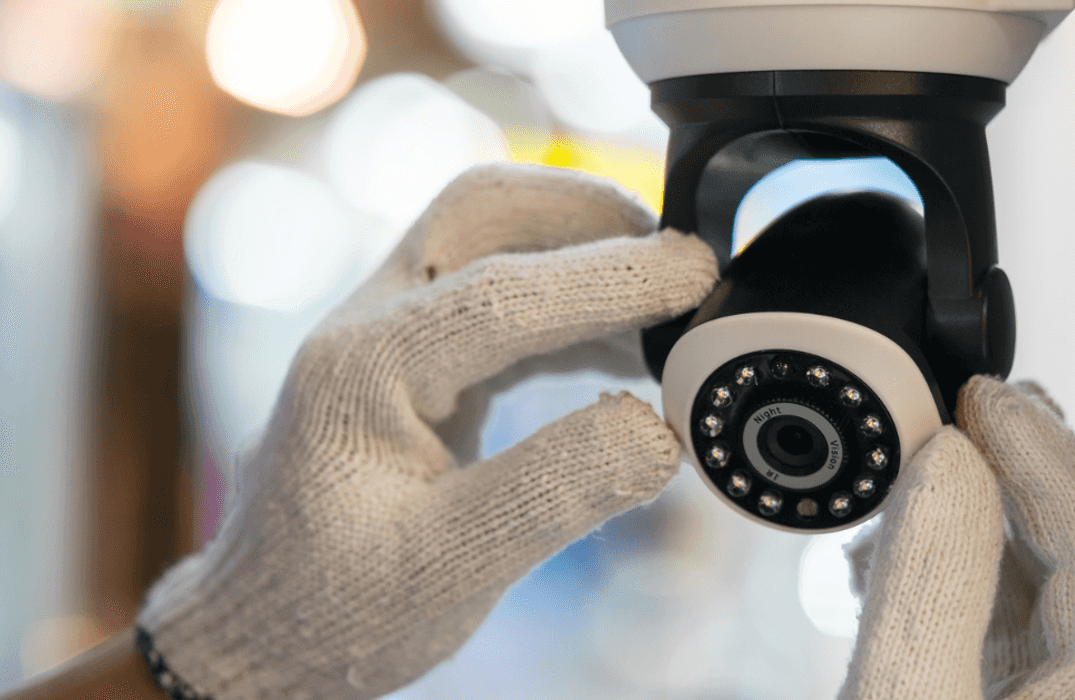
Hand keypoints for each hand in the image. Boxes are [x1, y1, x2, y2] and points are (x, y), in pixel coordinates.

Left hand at [135, 164, 718, 699]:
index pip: (500, 296)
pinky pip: (500, 295)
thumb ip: (555, 492)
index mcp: (360, 372)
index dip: (610, 279)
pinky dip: (571, 304)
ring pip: (491, 239)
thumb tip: (658, 428)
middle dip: (587, 213)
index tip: (697, 273)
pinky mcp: (417, 356)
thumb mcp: (448, 569)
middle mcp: (367, 326)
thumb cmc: (337, 605)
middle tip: (678, 254)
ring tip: (666, 305)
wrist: (268, 625)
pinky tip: (623, 349)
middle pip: (480, 212)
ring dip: (583, 251)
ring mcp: (389, 332)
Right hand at [838, 376, 1074, 699]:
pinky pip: (995, 622)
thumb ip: (929, 582)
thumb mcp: (904, 694)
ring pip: (1036, 587)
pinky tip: (895, 546)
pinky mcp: (1004, 699)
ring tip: (922, 461)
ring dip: (975, 514)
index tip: (986, 397)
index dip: (1043, 456)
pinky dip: (949, 566)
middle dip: (1017, 471)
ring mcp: (1048, 695)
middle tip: (969, 404)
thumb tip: (942, 458)